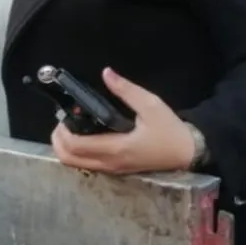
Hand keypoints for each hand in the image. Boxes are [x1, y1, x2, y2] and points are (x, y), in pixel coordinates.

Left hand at [50, 67, 195, 174]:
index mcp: (116, 148)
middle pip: (68, 159)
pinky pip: (87, 165)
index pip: (76, 146)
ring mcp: (112, 170)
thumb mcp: (150, 104)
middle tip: (63, 122)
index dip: (62, 131)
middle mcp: (110, 163)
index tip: (63, 116)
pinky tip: (84, 135)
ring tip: (71, 127)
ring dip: (66, 148)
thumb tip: (106, 73)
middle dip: (58, 141)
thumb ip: (126, 90)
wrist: (187, 152)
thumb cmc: (169, 129)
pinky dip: (77, 153)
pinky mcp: (116, 170)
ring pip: (76, 165)